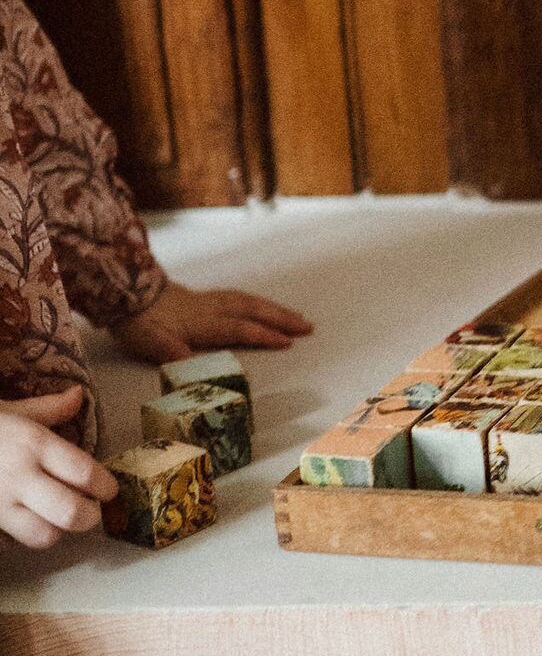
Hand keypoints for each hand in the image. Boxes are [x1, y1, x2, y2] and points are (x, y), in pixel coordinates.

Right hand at [0, 390, 117, 548]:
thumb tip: (80, 395)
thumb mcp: (8, 411)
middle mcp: (18, 475)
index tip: (108, 490)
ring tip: (52, 520)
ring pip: (43, 536)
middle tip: (89, 512)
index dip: (105, 486)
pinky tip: (17, 525)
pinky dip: (18, 539)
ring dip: (54, 531)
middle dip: (89, 517)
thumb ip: (48, 408)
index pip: (85, 472)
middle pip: (71, 512)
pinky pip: (9, 543)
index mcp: (32, 443)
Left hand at [116, 278, 312, 365]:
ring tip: (293, 316)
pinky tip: (256, 306)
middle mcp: (209, 308)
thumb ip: (172, 351)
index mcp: (201, 322)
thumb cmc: (136, 322)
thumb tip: (190, 363)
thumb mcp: (149, 341)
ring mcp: (205, 300)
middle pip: (252, 310)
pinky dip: (253, 301)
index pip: (239, 329)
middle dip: (281, 318)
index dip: (264, 335)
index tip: (289, 342)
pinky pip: (236, 297)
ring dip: (272, 309)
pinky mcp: (198, 297)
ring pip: (247, 301)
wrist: (120, 292)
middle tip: (307, 326)